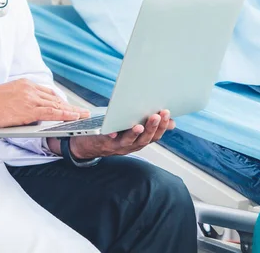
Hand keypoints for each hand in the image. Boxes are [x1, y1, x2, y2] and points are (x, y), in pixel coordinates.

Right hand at [0, 79, 90, 129]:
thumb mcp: (6, 97)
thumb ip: (20, 101)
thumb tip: (28, 112)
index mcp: (24, 84)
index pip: (47, 92)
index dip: (59, 99)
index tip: (68, 104)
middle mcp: (30, 88)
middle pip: (55, 97)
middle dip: (69, 105)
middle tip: (81, 110)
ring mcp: (31, 98)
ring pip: (57, 104)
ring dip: (72, 110)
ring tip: (83, 115)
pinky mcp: (30, 109)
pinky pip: (53, 112)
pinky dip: (66, 114)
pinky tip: (74, 117)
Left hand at [48, 110, 174, 158]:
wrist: (87, 145)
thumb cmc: (112, 132)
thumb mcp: (132, 127)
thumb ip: (149, 125)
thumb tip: (172, 123)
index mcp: (139, 141)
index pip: (155, 135)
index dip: (163, 126)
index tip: (167, 113)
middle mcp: (131, 146)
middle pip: (145, 139)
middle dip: (153, 127)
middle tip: (158, 115)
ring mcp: (118, 146)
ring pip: (130, 141)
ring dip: (136, 133)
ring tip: (141, 124)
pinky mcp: (104, 143)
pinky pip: (109, 141)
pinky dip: (113, 136)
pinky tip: (115, 131)